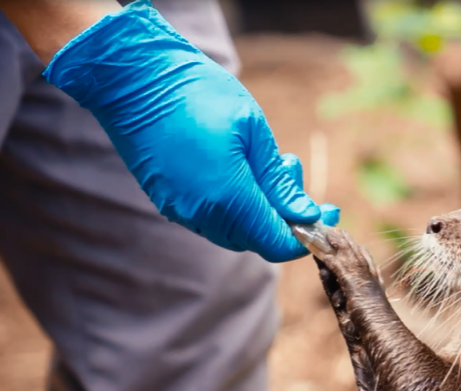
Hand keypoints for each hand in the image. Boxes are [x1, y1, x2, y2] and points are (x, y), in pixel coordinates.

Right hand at [41, 0, 338, 261]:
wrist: (133, 78)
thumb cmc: (197, 94)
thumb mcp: (253, 130)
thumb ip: (279, 180)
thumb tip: (307, 214)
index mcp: (227, 198)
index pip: (276, 242)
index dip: (306, 235)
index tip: (328, 211)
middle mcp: (202, 214)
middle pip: (257, 238)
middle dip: (285, 213)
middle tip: (294, 167)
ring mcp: (181, 210)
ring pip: (235, 230)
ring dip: (260, 206)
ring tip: (269, 160)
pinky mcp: (168, 201)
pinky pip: (212, 217)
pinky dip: (236, 203)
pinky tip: (239, 167)